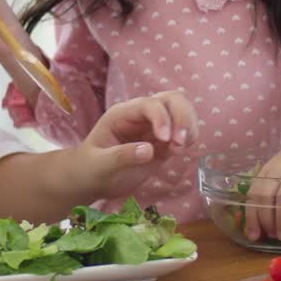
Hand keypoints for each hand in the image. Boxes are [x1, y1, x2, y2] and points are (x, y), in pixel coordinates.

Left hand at [72, 91, 198, 199]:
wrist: (91, 181)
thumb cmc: (90, 170)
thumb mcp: (99, 165)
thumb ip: (121, 156)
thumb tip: (149, 150)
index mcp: (123, 114)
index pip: (149, 105)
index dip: (161, 117)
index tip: (165, 139)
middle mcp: (141, 116)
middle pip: (172, 99)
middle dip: (182, 116)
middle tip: (181, 142)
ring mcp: (154, 128)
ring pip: (182, 111)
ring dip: (189, 126)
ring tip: (181, 148)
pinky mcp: (164, 143)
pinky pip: (183, 132)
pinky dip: (189, 138)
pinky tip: (180, 152)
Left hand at [244, 108, 280, 242]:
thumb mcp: (280, 167)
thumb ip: (272, 185)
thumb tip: (265, 216)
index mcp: (267, 170)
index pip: (253, 195)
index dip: (251, 216)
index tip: (253, 235)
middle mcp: (278, 170)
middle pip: (265, 197)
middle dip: (265, 221)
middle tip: (271, 237)